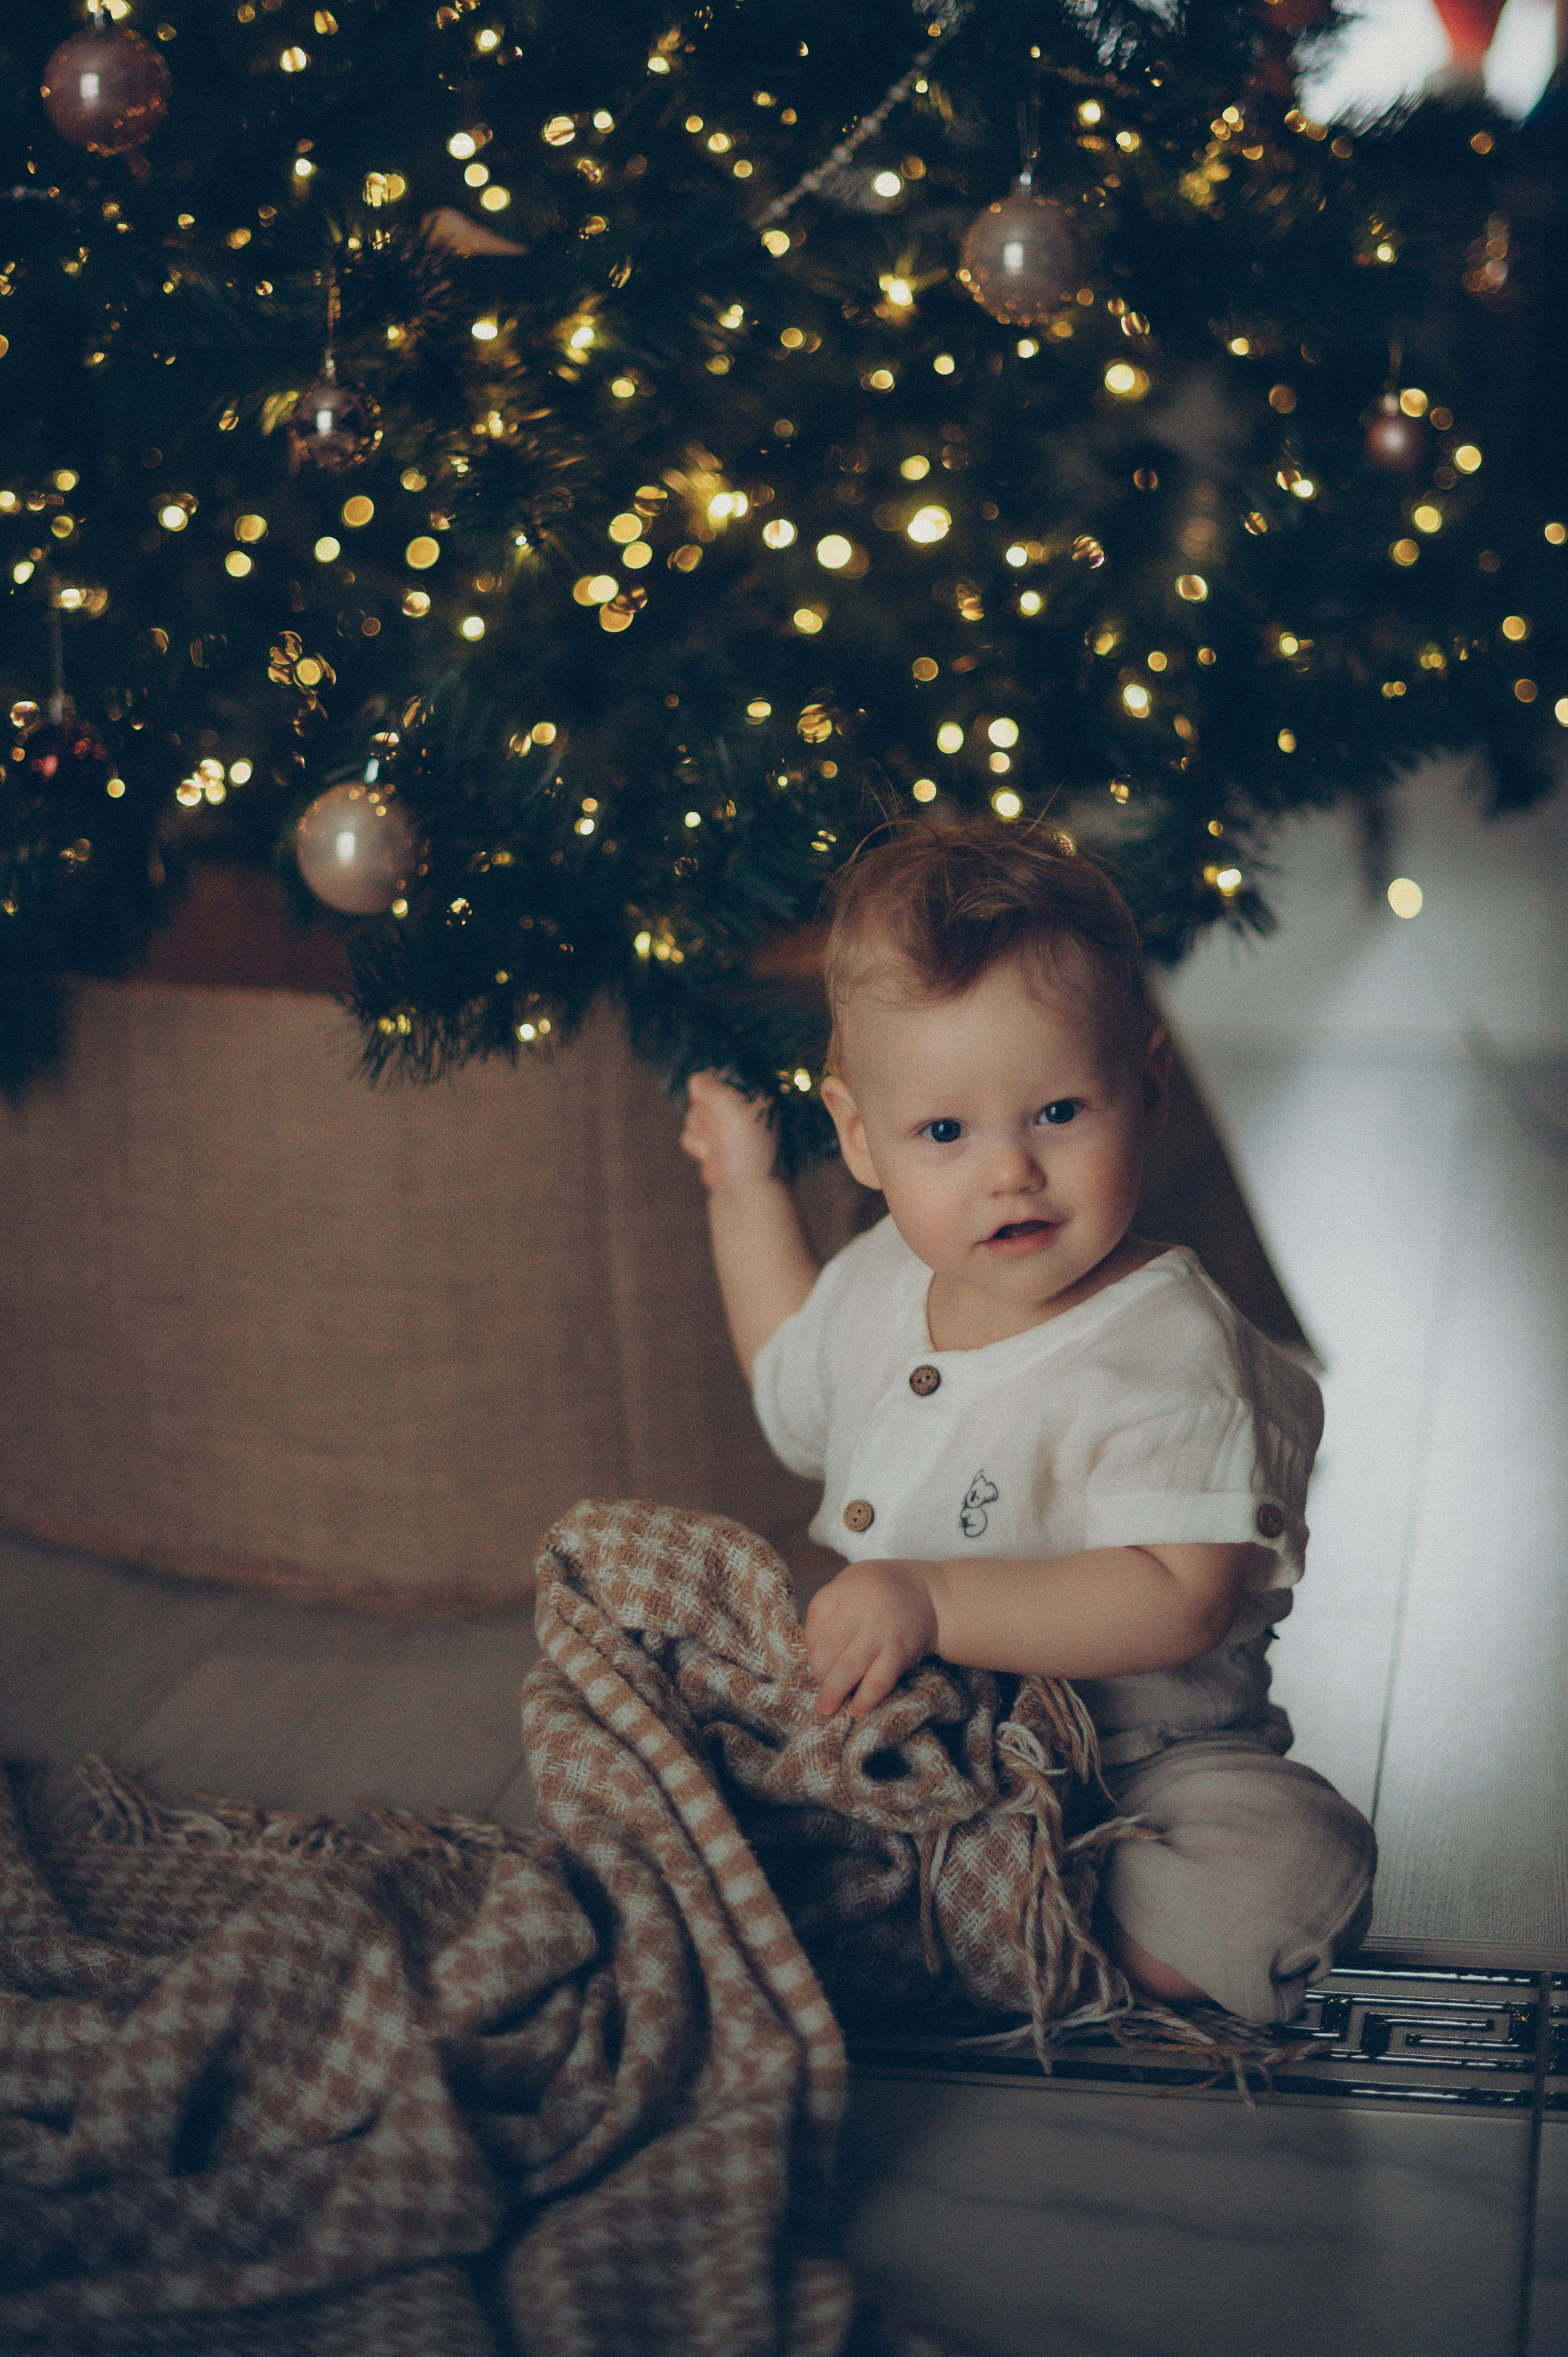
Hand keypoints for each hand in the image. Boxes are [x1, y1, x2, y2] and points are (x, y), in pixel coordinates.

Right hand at [680, 1069, 778, 1194]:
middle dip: (705, 1114)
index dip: (713, 1086)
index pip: (724, 1074)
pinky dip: (698, 1148)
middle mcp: (743, 1110)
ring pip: (693, 1115)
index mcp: (757, 1096)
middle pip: (703, 1094)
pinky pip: (690, 1135)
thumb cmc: (749, 1154)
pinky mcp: (714, 1148)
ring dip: (700, 1132)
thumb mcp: (735, 1112)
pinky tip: (713, 1161)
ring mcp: (727, 1130)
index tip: (714, 1101)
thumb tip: (696, 1079)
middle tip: (722, 1133)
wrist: (749, 1200)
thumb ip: (713, 1089)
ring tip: (719, 1150)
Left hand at [804, 1559, 939, 1718]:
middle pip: (828, 1648)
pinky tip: (855, 1710)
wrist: (933, 1596)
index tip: (814, 1658)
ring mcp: (882, 1632)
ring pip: (849, 1667)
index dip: (810, 1645)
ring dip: (834, 1692)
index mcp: (845, 1589)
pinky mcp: (900, 1653)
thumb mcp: (853, 1582)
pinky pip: (878, 1681)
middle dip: (818, 1673)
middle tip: (819, 1686)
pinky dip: (865, 1699)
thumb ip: (832, 1607)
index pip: (815, 1620)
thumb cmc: (884, 1591)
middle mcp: (862, 1609)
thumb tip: (812, 1649)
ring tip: (826, 1707)